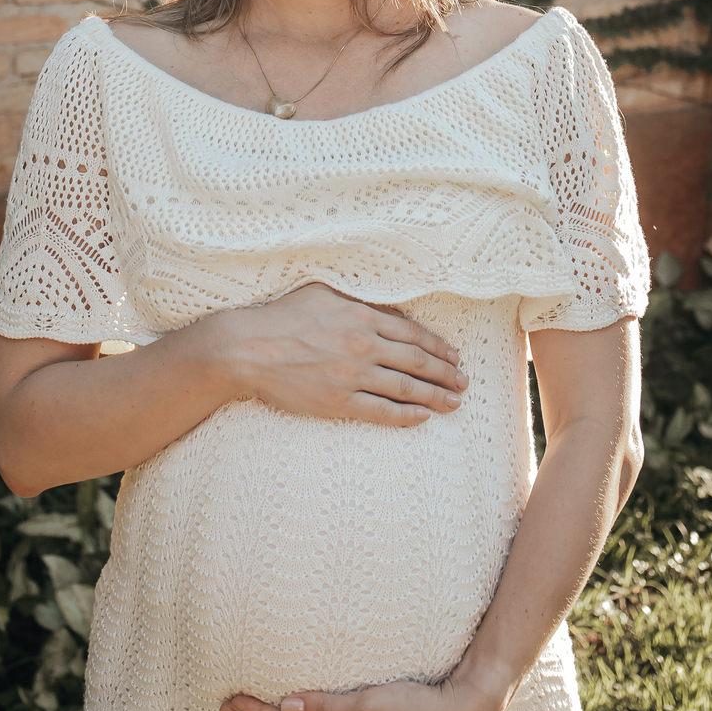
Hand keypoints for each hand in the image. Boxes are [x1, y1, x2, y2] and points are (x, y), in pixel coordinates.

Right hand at [226, 283, 466, 425]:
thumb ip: (356, 300)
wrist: (248, 348)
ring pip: (405, 388)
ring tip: (454, 402)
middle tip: (463, 382)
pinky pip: (381, 412)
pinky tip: (423, 417)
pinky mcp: (338, 402)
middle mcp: (363, 346)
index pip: (412, 334)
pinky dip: (406, 416)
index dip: (437, 347)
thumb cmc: (281, 317)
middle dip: (445, 373)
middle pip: (416, 362)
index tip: (454, 355)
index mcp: (362, 317)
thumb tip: (383, 307)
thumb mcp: (323, 293)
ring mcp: (352, 376)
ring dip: (435, 396)